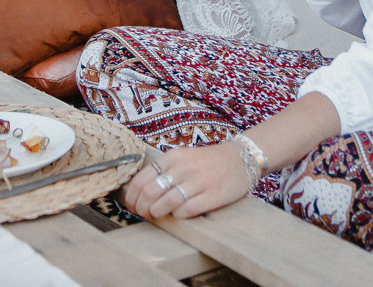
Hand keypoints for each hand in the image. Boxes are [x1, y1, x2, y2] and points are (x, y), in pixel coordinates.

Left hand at [122, 144, 250, 219]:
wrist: (241, 159)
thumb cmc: (207, 162)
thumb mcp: (182, 158)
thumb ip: (164, 171)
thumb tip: (140, 193)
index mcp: (173, 157)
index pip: (142, 178)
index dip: (132, 196)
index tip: (132, 206)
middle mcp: (184, 167)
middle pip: (151, 192)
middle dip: (142, 208)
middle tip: (144, 214)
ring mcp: (199, 181)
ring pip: (167, 202)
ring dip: (157, 213)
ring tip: (157, 215)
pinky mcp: (213, 195)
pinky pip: (187, 209)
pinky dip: (178, 215)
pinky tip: (178, 215)